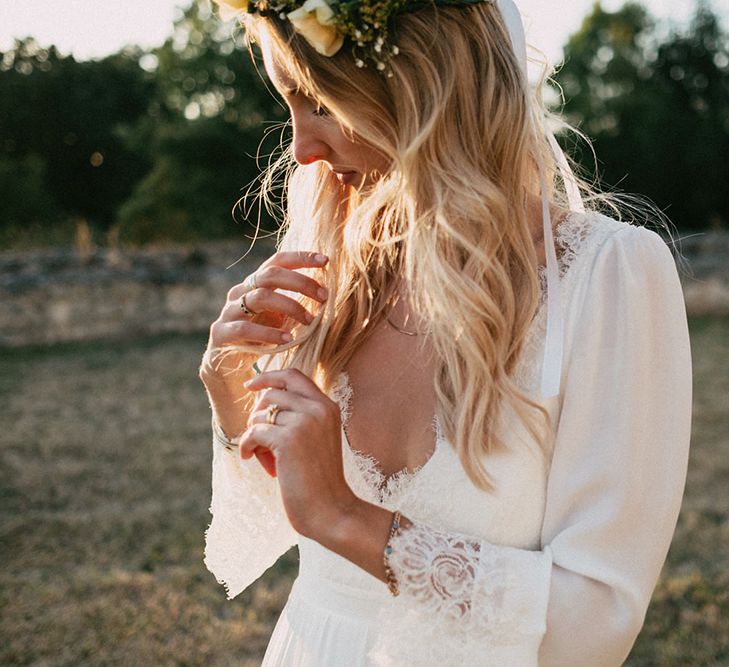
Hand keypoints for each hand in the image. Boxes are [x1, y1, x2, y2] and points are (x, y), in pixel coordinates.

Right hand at [199, 251, 328, 438]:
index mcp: (255, 285)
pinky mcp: (220, 334)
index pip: (277, 261)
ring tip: (309, 321)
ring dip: (289, 306)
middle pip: (270, 275)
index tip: (325, 260)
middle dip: (300, 283)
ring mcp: (228, 312)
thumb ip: (297, 305)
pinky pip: (245, 328)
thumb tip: (326, 292)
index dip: (300, 257)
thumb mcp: (283, 322)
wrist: (231, 375)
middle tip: (324, 297)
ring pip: (259, 297)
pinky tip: (287, 340)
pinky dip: (269, 333)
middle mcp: (239, 293)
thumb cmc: (263, 345)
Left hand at [237, 368, 357, 539]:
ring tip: (262, 456)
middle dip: (258, 415)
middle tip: (260, 440)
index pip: (294, 376)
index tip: (251, 386)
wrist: (332, 511)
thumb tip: (261, 403)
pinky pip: (254, 432)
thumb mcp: (316, 440)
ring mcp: (304, 422)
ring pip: (260, 414)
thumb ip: (300, 418)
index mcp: (328, 406)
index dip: (269, 376)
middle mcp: (318, 409)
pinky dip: (248, 445)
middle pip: (271, 394)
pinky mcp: (288, 440)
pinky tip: (252, 459)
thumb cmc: (320, 481)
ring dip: (254, 434)